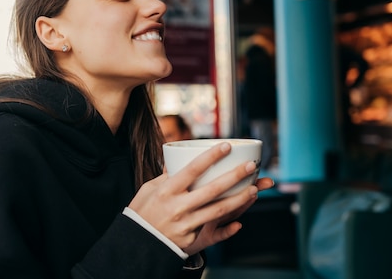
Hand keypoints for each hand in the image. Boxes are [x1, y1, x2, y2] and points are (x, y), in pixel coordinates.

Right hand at [128, 142, 274, 253]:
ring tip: (254, 189)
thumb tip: (177, 159)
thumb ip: (166, 175)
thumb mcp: (149, 189)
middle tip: (251, 167)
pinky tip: (240, 216)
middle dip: (234, 176)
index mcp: (167, 190)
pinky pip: (213, 229)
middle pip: (212, 189)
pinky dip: (228, 223)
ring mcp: (186, 223)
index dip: (211, 157)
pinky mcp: (191, 237)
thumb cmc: (142, 212)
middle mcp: (178, 206)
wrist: (137, 243)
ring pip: (219, 210)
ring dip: (239, 199)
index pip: (193, 169)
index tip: (227, 146)